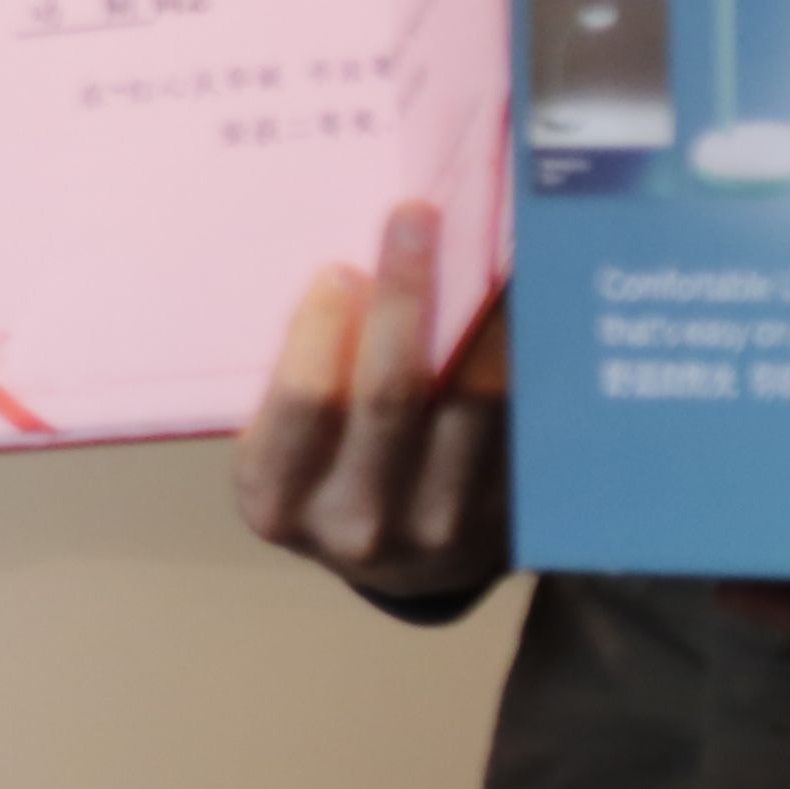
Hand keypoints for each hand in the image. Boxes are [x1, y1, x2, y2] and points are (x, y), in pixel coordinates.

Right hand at [231, 200, 508, 605]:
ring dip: (475, 315)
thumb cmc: (318, 476)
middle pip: (388, 395)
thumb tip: (348, 273)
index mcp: (275, 499)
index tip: (341, 268)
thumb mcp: (277, 446)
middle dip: (402, 297)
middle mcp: (356, 524)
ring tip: (478, 247)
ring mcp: (437, 530)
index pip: (304, 401)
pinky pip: (513, 424)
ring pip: (467, 405)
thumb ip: (298, 379)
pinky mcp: (501, 524)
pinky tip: (513, 301)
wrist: (396, 568)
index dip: (322, 328)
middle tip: (414, 220)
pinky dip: (513, 356)